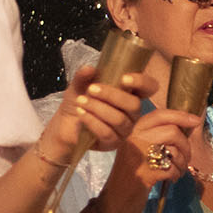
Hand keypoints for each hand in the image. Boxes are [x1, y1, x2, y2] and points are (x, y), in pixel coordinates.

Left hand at [40, 66, 158, 162]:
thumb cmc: (78, 101)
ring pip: (119, 119)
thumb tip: (89, 68)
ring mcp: (124, 129)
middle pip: (134, 105)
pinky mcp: (113, 143)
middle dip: (112, 95)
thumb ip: (83, 76)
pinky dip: (92, 121)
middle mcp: (132, 112)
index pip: (149, 87)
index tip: (124, 78)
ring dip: (98, 108)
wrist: (64, 124)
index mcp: (130, 94)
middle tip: (92, 89)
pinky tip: (81, 114)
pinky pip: (107, 133)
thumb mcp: (79, 85)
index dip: (142, 82)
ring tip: (81, 101)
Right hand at [104, 108, 201, 195]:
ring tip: (177, 170)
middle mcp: (134, 139)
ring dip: (183, 162)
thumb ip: (155, 135)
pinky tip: (171, 178)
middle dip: (185, 145)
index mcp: (132, 131)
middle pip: (172, 131)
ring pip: (175, 150)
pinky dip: (177, 174)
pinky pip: (173, 168)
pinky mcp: (145, 173)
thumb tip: (185, 124)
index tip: (195, 120)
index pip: (160, 114)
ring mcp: (139, 156)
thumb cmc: (131, 174)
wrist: (115, 200)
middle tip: (185, 157)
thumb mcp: (138, 149)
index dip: (181, 115)